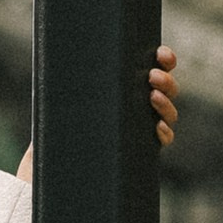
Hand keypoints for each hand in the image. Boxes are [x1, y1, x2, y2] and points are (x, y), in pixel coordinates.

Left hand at [14, 47, 181, 184]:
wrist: (54, 168)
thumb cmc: (57, 127)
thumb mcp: (61, 101)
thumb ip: (68, 84)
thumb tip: (57, 57)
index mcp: (125, 85)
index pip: (154, 67)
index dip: (164, 58)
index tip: (162, 54)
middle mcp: (138, 103)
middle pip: (166, 89)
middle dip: (166, 80)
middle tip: (152, 76)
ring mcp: (143, 125)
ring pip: (168, 113)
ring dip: (166, 103)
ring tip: (152, 97)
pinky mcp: (141, 148)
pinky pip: (163, 139)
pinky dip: (164, 132)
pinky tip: (157, 128)